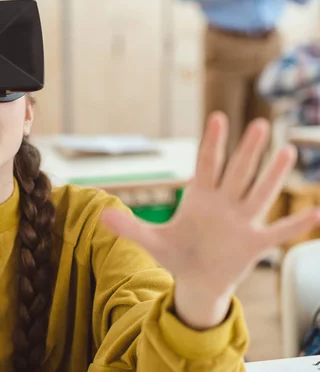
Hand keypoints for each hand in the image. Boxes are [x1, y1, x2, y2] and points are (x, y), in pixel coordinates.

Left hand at [101, 113, 319, 328]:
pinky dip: (294, 224)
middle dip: (247, 151)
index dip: (211, 142)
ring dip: (273, 175)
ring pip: (259, 194)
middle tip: (260, 124)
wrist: (196, 280)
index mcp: (199, 198)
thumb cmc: (176, 254)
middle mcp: (223, 204)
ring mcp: (241, 222)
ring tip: (288, 150)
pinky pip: (277, 233)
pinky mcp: (253, 244)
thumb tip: (100, 213)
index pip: (206, 164)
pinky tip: (315, 211)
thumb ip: (129, 226)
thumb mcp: (150, 241)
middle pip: (237, 172)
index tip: (218, 117)